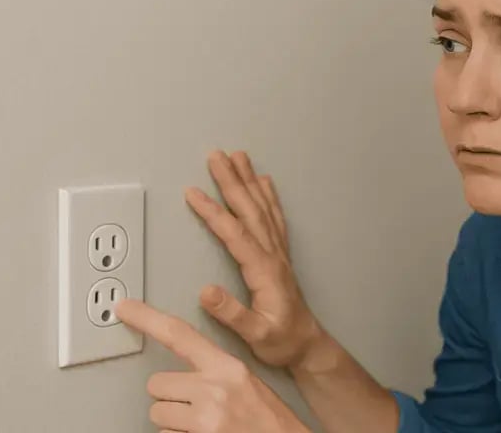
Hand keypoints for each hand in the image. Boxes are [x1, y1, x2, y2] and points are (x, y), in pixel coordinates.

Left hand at [115, 298, 310, 432]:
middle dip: (169, 397)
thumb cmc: (269, 421)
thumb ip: (215, 373)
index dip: (148, 319)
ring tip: (202, 424)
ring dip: (173, 422)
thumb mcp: (246, 383)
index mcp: (228, 367)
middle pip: (157, 383)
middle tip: (194, 406)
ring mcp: (204, 419)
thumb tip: (181, 376)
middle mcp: (213, 389)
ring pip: (157, 414)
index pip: (180, 334)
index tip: (125, 309)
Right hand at [187, 151, 324, 369]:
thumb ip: (232, 314)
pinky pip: (274, 217)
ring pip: (262, 208)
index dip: (213, 212)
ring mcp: (278, 252)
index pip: (235, 234)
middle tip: (216, 155)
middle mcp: (272, 254)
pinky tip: (264, 181)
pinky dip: (268, 195)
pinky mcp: (280, 254)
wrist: (307, 344)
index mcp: (263, 270)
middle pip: (250, 210)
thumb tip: (206, 291)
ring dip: (249, 181)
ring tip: (238, 156)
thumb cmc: (281, 341)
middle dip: (232, 181)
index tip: (193, 193)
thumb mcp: (255, 335)